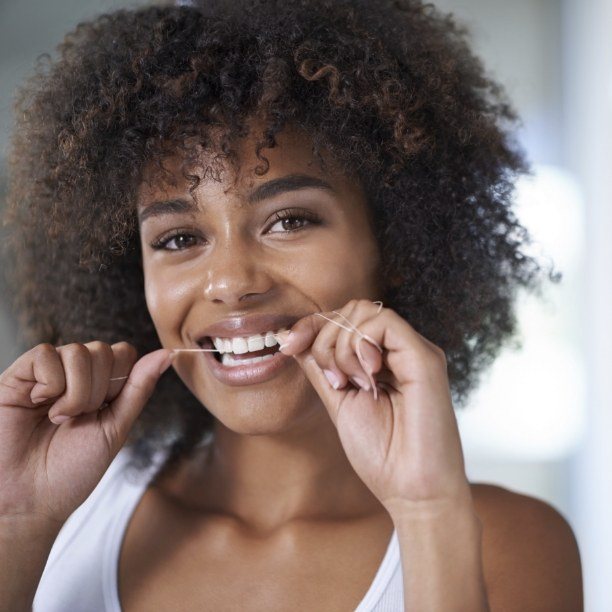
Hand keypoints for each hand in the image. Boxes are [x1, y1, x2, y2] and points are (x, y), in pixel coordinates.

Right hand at [0, 341, 172, 525]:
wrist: (31, 500)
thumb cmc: (73, 469)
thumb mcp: (116, 427)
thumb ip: (140, 388)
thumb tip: (168, 354)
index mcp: (100, 384)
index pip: (123, 353)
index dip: (120, 380)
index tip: (104, 411)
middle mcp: (73, 374)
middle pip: (103, 351)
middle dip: (98, 391)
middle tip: (78, 419)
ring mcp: (46, 373)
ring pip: (78, 351)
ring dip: (76, 392)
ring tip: (59, 418)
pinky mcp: (17, 376)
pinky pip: (44, 354)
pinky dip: (49, 383)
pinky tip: (38, 404)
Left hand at [276, 299, 470, 514]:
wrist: (411, 492)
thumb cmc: (381, 454)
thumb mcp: (338, 401)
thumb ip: (320, 367)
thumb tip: (294, 338)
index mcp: (382, 358)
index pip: (344, 319)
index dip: (311, 325)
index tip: (286, 345)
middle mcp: (400, 350)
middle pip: (352, 309)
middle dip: (324, 338)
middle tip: (333, 380)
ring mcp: (414, 351)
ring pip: (364, 311)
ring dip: (341, 346)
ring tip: (351, 383)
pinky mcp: (425, 358)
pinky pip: (383, 323)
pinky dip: (360, 345)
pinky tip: (366, 377)